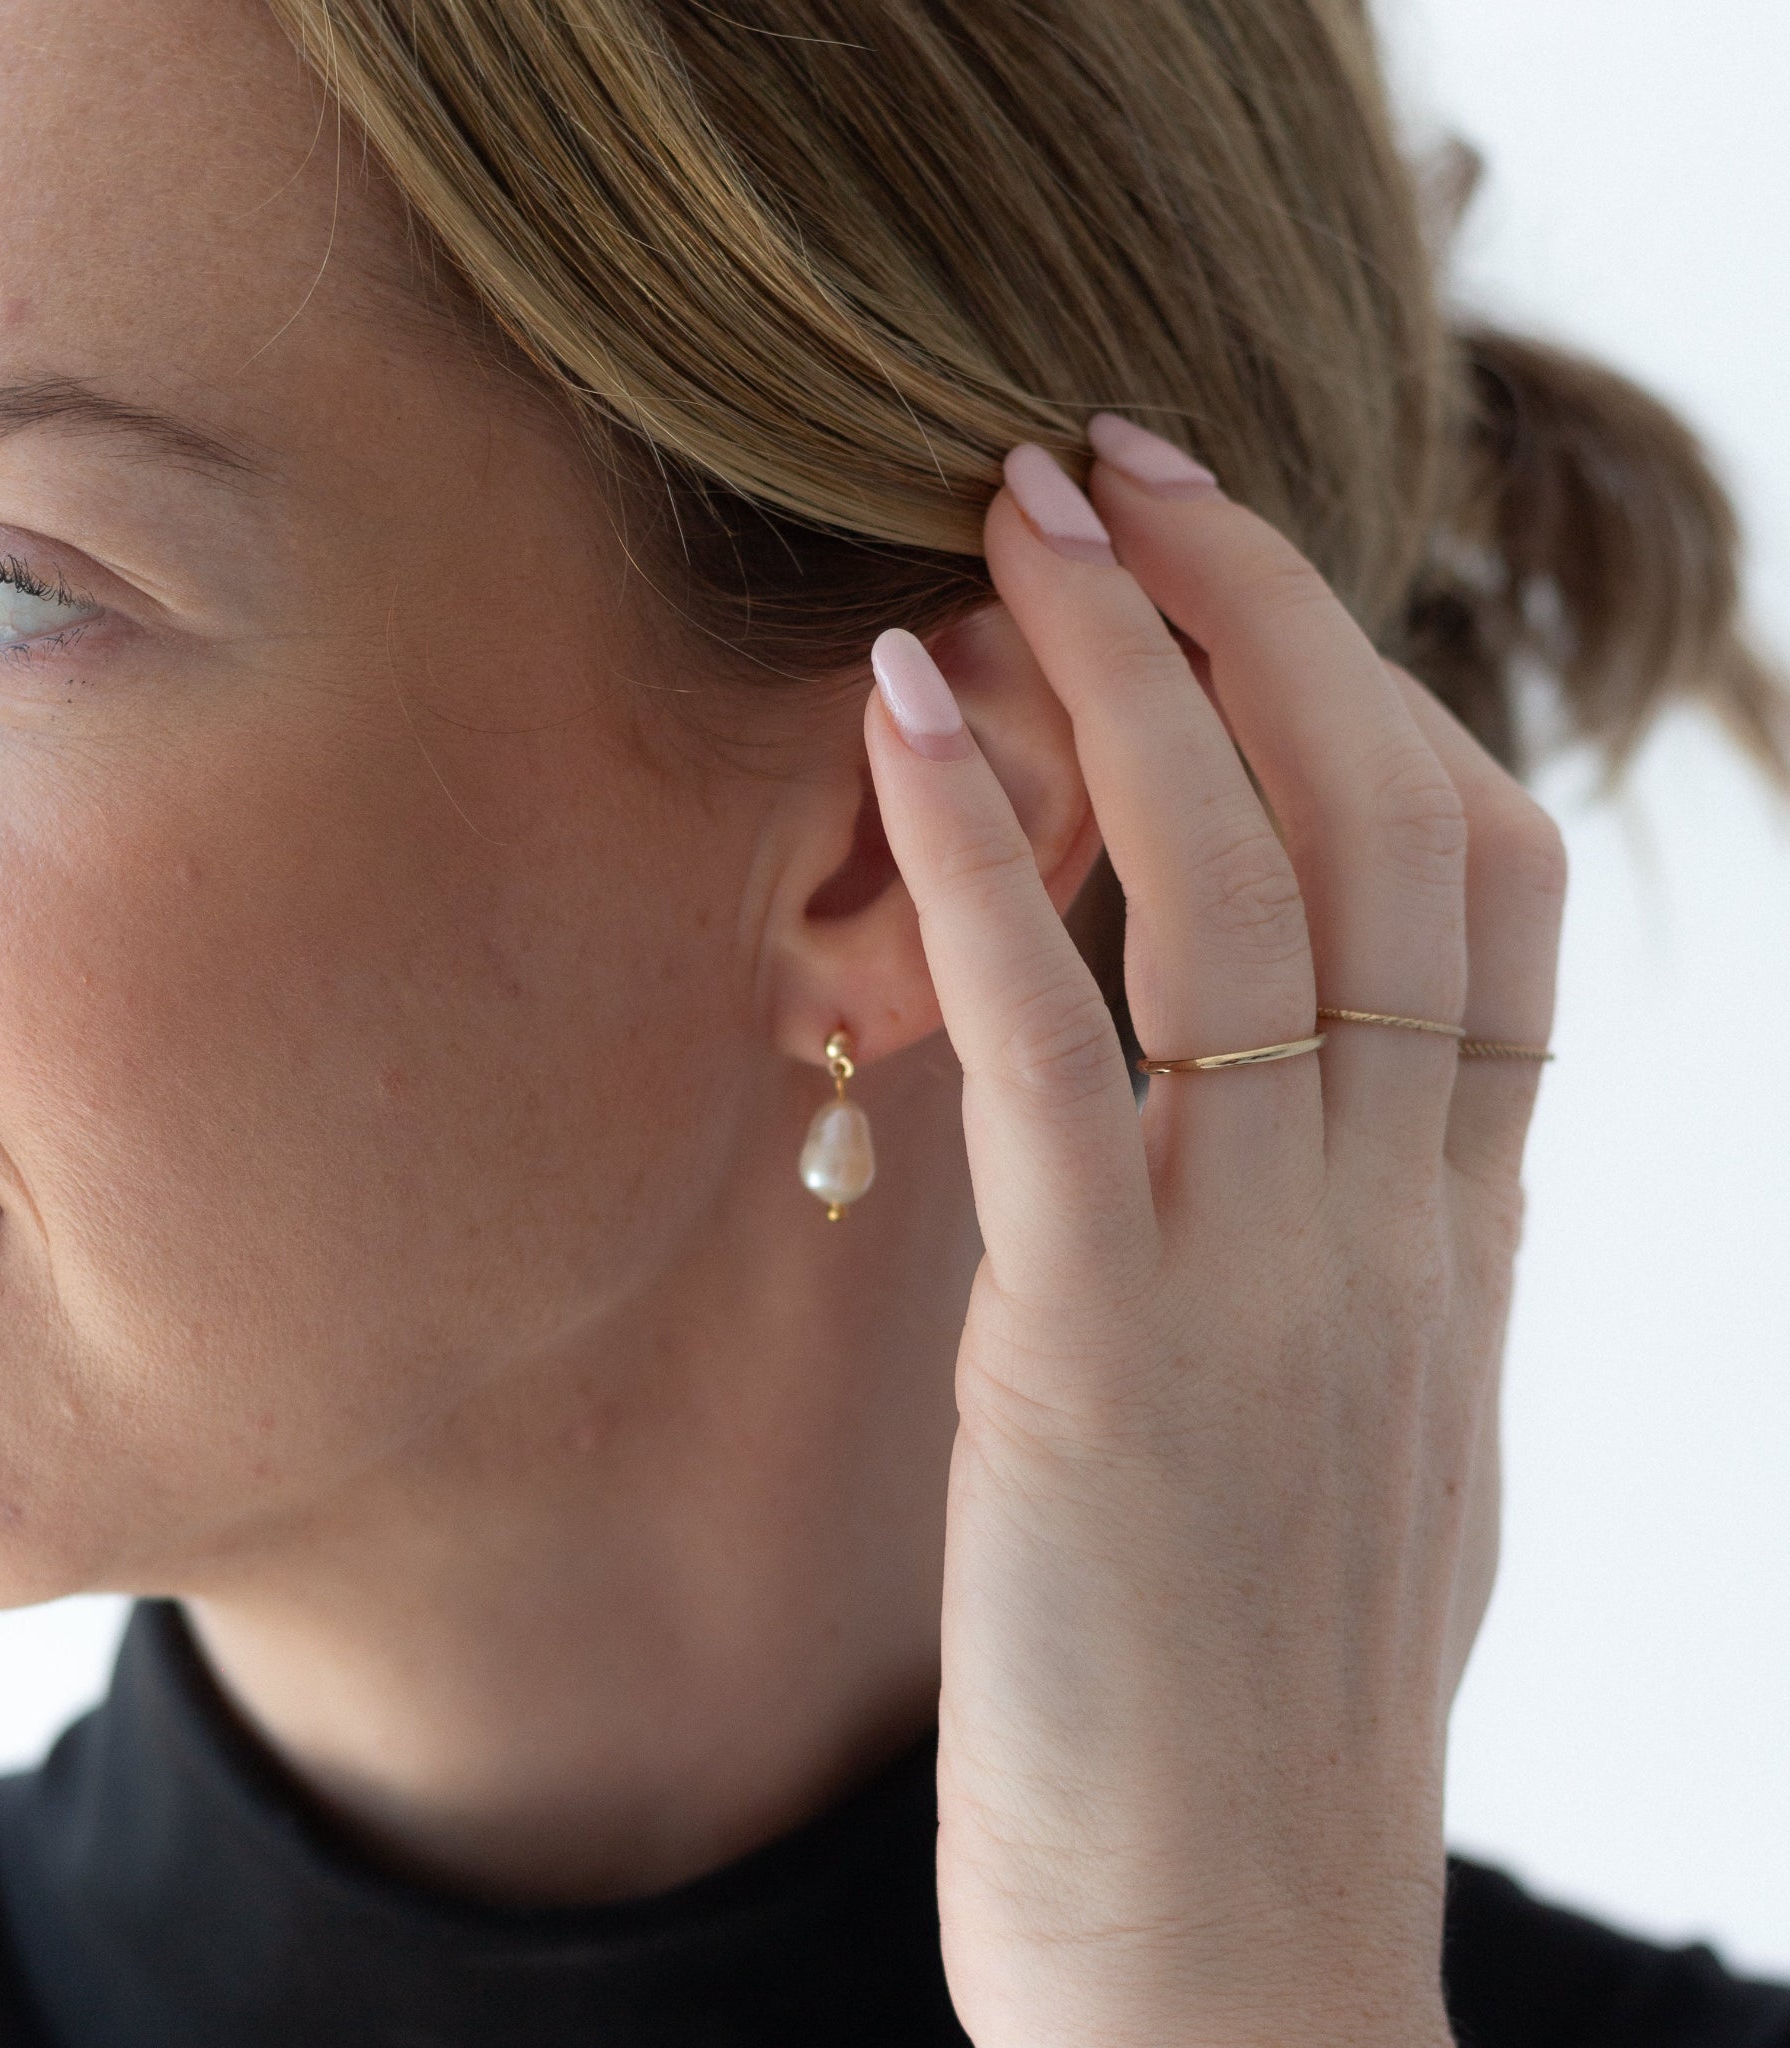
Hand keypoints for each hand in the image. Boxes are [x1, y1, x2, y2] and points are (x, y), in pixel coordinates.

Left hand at [863, 427, 1565, 2047]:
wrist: (1236, 1971)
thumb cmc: (1262, 1712)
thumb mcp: (1363, 1450)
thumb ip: (1368, 1268)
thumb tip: (1348, 1125)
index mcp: (1459, 1245)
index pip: (1489, 890)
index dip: (1377, 689)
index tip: (1248, 574)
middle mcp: (1395, 1232)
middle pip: (1386, 829)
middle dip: (1261, 611)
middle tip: (1117, 459)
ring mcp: (1267, 1287)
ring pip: (1249, 898)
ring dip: (1135, 673)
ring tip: (1020, 513)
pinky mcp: (1106, 1361)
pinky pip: (1066, 1053)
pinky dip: (992, 859)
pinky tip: (908, 712)